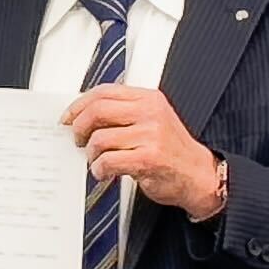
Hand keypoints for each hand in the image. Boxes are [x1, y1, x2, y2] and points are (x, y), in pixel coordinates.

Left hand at [62, 84, 218, 217]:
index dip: (79, 105)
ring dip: (91, 154)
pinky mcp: (148, 158)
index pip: (104, 92)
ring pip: (99, 139)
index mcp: (149, 99)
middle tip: (78, 140)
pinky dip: (100, 169)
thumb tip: (85, 115)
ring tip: (97, 161)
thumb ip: (125, 113)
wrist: (200, 176)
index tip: (68, 117)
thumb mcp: (153, 120)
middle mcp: (150, 113)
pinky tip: (105, 172)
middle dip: (79, 128)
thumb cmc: (173, 152)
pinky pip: (108, 161)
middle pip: (97, 111)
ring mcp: (150, 135)